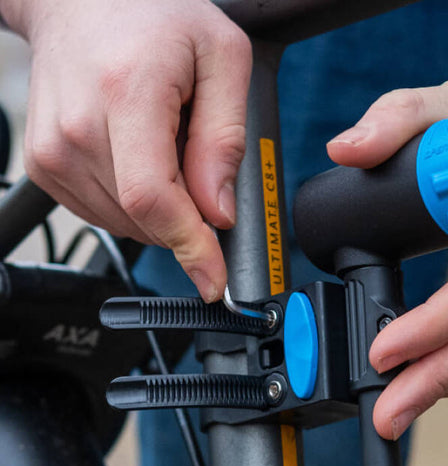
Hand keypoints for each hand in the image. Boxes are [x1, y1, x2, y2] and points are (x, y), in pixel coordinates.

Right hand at [5, 0, 250, 300]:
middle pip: (142, 218)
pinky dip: (134, 206)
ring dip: (162, 213)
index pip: (153, 199)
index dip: (190, 247)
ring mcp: (53, 148)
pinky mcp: (44, 165)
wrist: (79, 0)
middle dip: (188, 224)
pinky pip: (101, 213)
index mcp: (126, 94)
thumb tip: (219, 211)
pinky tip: (142, 160)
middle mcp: (78, 126)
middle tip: (206, 178)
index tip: (214, 279)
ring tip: (169, 150)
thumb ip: (226, 138)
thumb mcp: (222, 58)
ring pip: (124, 223)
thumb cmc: (155, 18)